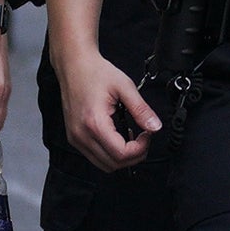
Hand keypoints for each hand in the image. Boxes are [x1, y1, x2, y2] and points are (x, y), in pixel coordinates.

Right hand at [60, 47, 158, 170]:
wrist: (74, 65)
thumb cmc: (95, 72)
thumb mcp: (125, 86)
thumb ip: (141, 109)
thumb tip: (155, 126)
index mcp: (94, 123)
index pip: (121, 154)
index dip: (140, 149)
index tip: (147, 135)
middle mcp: (81, 135)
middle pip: (113, 164)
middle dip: (134, 156)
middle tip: (143, 138)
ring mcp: (76, 138)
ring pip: (103, 165)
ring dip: (121, 157)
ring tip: (131, 138)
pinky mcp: (74, 138)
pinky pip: (94, 157)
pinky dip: (109, 153)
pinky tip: (117, 137)